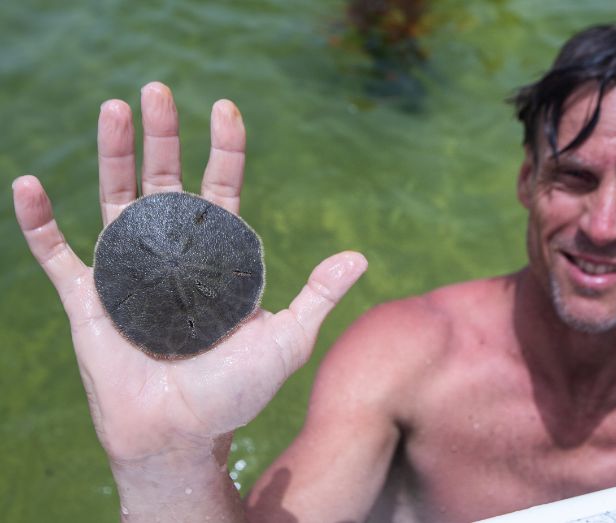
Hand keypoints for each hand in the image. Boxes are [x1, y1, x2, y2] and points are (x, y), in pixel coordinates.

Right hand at [12, 82, 366, 465]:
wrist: (180, 435)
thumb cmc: (235, 393)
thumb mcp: (285, 340)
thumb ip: (317, 296)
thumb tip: (360, 257)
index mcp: (217, 258)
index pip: (220, 188)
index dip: (224, 149)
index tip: (225, 108)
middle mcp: (171, 254)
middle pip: (164, 181)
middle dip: (161, 135)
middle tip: (158, 90)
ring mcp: (126, 272)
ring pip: (113, 199)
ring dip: (111, 155)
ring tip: (113, 109)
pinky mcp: (87, 297)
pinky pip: (56, 254)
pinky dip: (39, 222)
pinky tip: (28, 185)